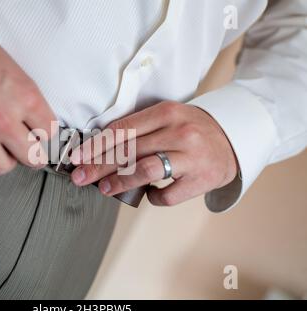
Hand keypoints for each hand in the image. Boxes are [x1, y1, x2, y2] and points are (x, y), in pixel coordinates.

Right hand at [0, 47, 55, 174]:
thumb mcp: (11, 67)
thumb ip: (24, 96)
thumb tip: (32, 115)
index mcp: (24, 98)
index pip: (50, 132)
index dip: (45, 133)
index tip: (41, 133)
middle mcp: (4, 120)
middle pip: (32, 158)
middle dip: (32, 154)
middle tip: (28, 149)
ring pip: (2, 166)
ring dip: (4, 159)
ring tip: (1, 149)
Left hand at [70, 101, 238, 205]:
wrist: (232, 139)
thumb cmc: (190, 129)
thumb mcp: (167, 118)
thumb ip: (138, 129)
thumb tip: (99, 150)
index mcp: (167, 112)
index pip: (122, 129)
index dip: (96, 145)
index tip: (78, 157)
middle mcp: (179, 132)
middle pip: (129, 151)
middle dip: (98, 166)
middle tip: (80, 177)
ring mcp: (192, 156)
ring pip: (145, 171)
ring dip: (119, 182)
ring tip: (104, 188)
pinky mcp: (202, 179)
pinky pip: (167, 194)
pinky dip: (152, 197)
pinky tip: (148, 194)